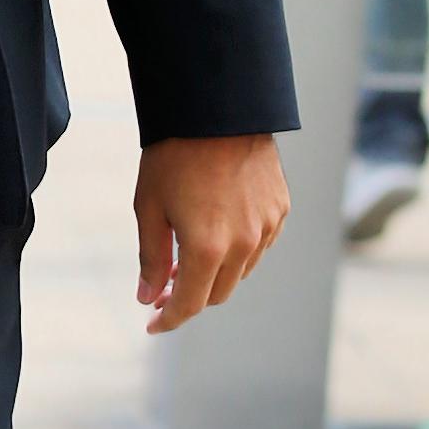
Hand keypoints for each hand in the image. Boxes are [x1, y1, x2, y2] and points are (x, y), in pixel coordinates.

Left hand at [133, 133, 287, 335]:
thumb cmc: (173, 152)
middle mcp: (244, 244)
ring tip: (188, 249)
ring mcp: (267, 227)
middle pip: (217, 293)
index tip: (153, 323)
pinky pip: (259, 244)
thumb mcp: (150, 205)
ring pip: (240, 270)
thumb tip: (148, 297)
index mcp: (208, 247)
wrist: (214, 106)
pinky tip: (218, 227)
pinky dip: (238, 248)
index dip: (169, 318)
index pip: (190, 304)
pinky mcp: (280, 209)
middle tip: (164, 283)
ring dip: (215, 271)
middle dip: (189, 294)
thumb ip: (152, 258)